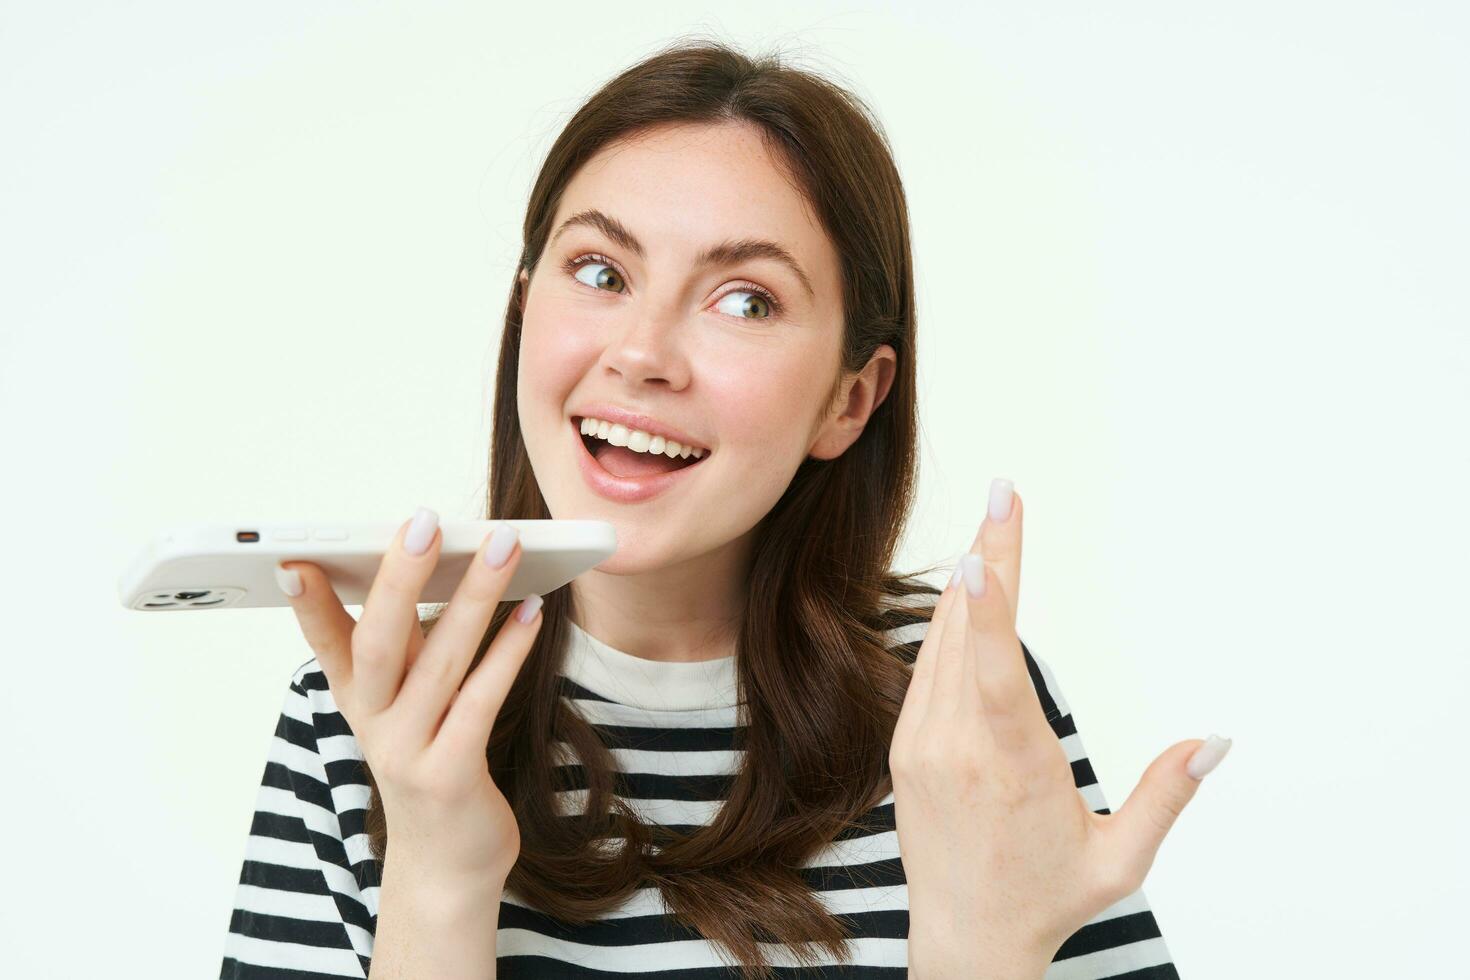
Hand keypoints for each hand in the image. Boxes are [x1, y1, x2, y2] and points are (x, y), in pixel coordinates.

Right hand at [274, 508, 542, 886]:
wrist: (447, 865)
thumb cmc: (434, 765)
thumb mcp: (407, 706)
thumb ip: (412, 648)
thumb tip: (433, 567)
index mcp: (358, 700)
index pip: (326, 642)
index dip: (309, 603)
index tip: (295, 558)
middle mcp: (375, 724)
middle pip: (380, 641)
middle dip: (400, 578)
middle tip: (425, 522)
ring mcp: (409, 752)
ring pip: (440, 662)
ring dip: (475, 597)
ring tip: (503, 545)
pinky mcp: (451, 776)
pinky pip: (480, 701)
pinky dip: (508, 652)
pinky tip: (532, 613)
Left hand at [890, 480, 1230, 968]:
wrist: (965, 940)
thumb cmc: (1047, 899)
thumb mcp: (1121, 860)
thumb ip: (1167, 797)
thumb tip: (1216, 739)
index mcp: (1009, 768)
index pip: (993, 668)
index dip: (987, 600)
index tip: (980, 542)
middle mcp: (954, 748)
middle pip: (966, 633)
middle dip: (987, 557)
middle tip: (1004, 491)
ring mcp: (921, 746)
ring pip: (939, 644)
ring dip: (967, 585)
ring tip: (992, 523)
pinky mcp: (905, 749)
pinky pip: (924, 670)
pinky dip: (947, 625)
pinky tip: (966, 590)